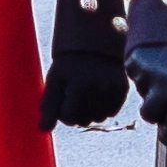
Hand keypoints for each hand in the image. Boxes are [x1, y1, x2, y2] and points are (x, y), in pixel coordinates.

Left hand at [40, 0, 129, 128]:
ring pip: (98, 119)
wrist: (97, 37)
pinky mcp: (123, 89)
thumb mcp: (55, 77)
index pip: (67, 118)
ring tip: (86, 90)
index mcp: (78, 86)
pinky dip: (103, 106)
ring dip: (90, 110)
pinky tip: (98, 91)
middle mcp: (98, 90)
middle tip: (75, 91)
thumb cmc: (70, 59)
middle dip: (76, 111)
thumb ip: (49, 104)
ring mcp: (112, 90)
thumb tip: (43, 129)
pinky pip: (111, 112)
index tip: (64, 94)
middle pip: (83, 121)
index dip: (62, 109)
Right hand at [126, 36, 166, 132]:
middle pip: (148, 115)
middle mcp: (162, 83)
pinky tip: (157, 60)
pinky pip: (135, 77)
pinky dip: (144, 72)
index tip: (166, 136)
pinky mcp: (133, 60)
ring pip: (142, 94)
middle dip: (156, 110)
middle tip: (166, 98)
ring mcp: (145, 72)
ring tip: (166, 68)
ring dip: (151, 86)